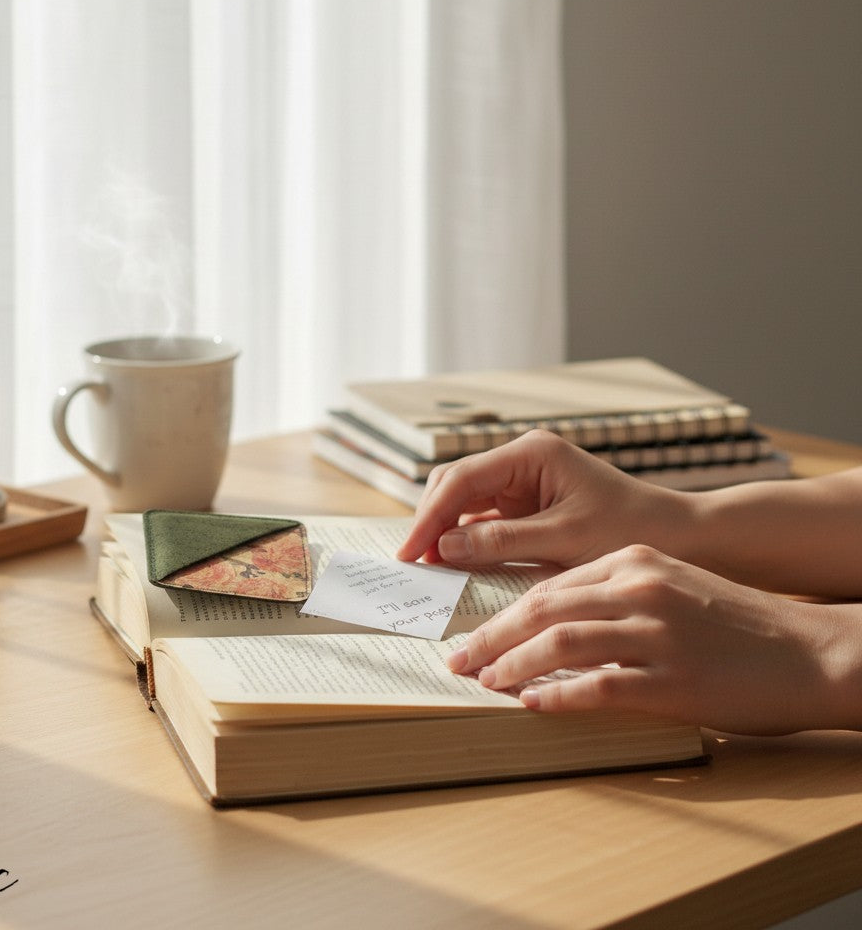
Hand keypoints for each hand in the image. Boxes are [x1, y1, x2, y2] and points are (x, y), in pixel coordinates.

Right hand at [397, 429, 689, 568]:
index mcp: (531, 454)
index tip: (409, 553)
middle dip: (431, 522)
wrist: (682, 537)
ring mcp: (523, 482)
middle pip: (455, 485)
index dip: (429, 517)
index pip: (462, 479)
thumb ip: (502, 541)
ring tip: (427, 569)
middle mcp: (522, 461)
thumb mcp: (565, 539)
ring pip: (464, 502)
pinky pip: (484, 521)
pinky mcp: (528, 506)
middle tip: (412, 564)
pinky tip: (454, 565)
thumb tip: (443, 549)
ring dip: (445, 533)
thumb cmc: (631, 529)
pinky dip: (466, 542)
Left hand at [447, 544, 856, 734]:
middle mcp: (639, 588)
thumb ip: (615, 593)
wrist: (809, 651)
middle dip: (491, 636)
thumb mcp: (671, 584)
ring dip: (511, 665)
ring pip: (559, 643)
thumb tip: (552, 622)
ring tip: (483, 683)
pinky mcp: (672, 678)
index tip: (476, 632)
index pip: (550, 585)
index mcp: (634, 560)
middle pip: (542, 608)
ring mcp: (655, 632)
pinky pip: (598, 686)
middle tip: (457, 659)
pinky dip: (557, 696)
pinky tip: (530, 705)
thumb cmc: (736, 623)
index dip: (505, 612)